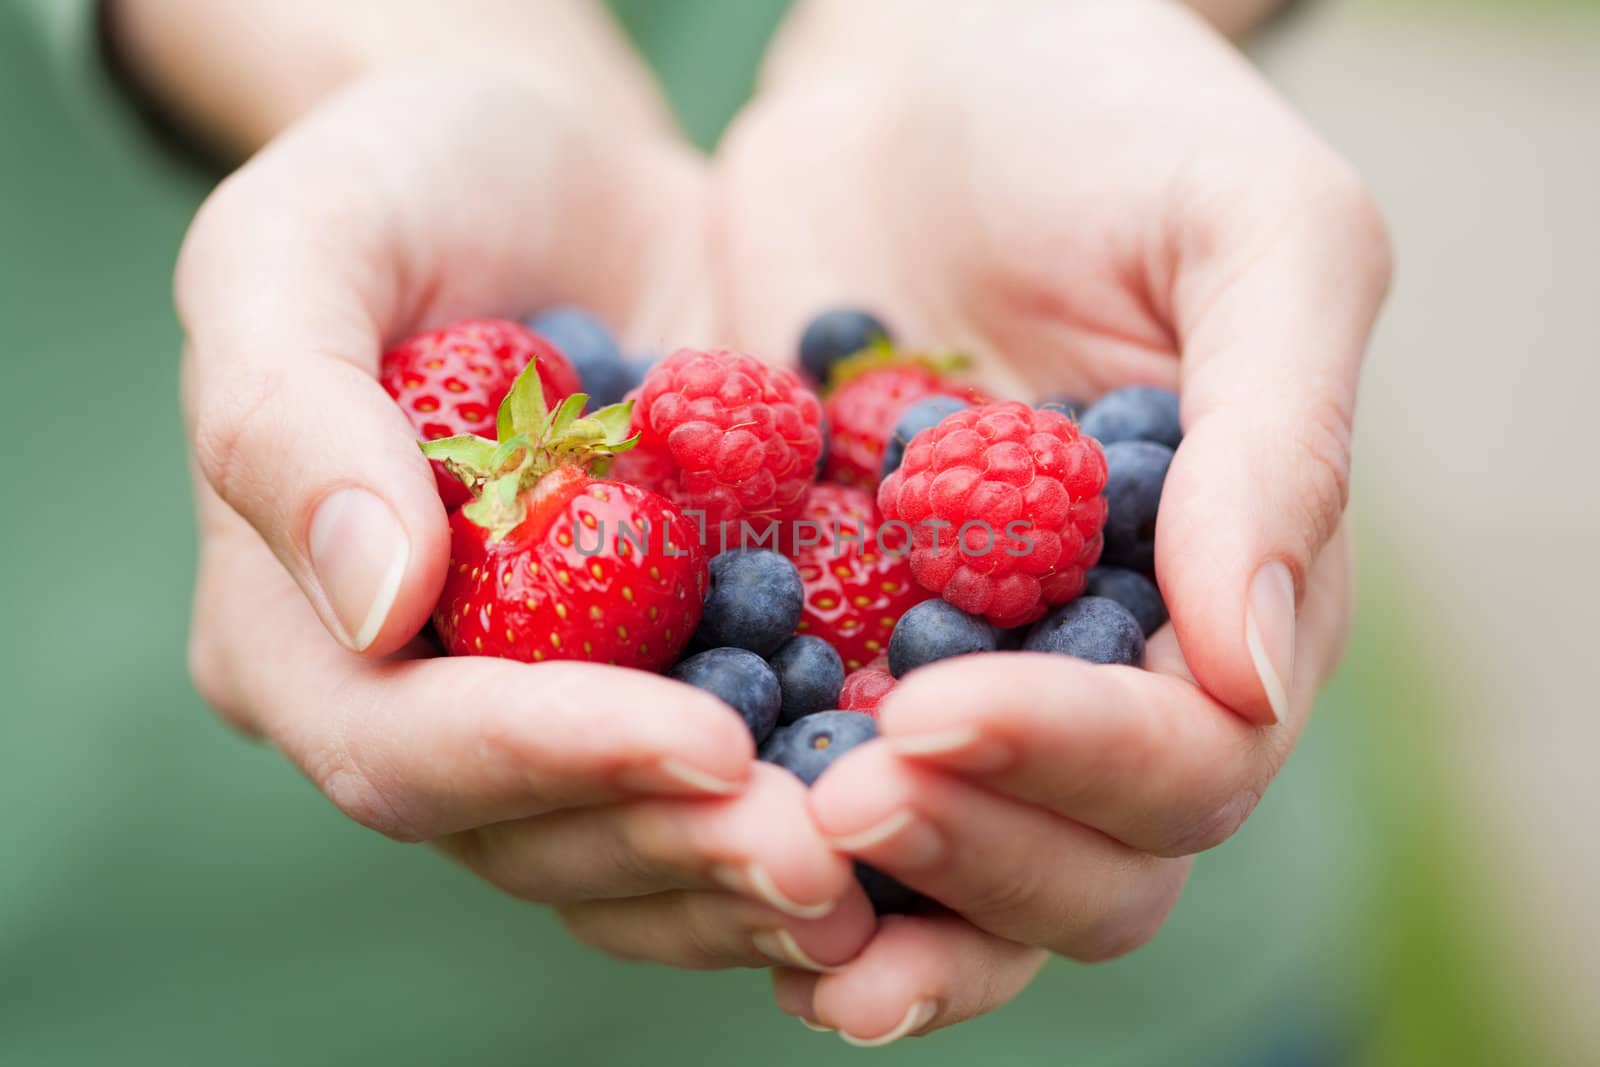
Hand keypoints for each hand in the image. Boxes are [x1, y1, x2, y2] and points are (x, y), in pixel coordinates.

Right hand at [179, 68, 875, 971]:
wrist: (564, 175)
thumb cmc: (407, 179)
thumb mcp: (302, 245)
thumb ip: (295, 417)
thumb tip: (374, 606)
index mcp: (296, 633)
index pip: (402, 745)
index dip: (549, 758)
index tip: (703, 743)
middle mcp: (422, 704)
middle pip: (528, 836)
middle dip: (677, 844)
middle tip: (823, 854)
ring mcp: (552, 704)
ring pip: (633, 851)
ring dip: (750, 871)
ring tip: (878, 870)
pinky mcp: (667, 679)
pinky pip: (726, 787)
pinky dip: (809, 811)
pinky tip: (910, 821)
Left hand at [715, 0, 1389, 1040]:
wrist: (921, 55)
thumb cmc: (1110, 112)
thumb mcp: (1253, 235)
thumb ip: (1280, 444)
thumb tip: (1253, 670)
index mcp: (1224, 591)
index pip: (1190, 757)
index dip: (1078, 762)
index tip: (942, 708)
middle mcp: (1097, 659)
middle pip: (1080, 859)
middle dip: (971, 854)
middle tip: (838, 803)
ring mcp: (955, 657)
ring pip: (946, 857)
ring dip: (867, 901)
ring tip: (761, 878)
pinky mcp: (825, 627)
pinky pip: (801, 766)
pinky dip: (757, 826)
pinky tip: (687, 837)